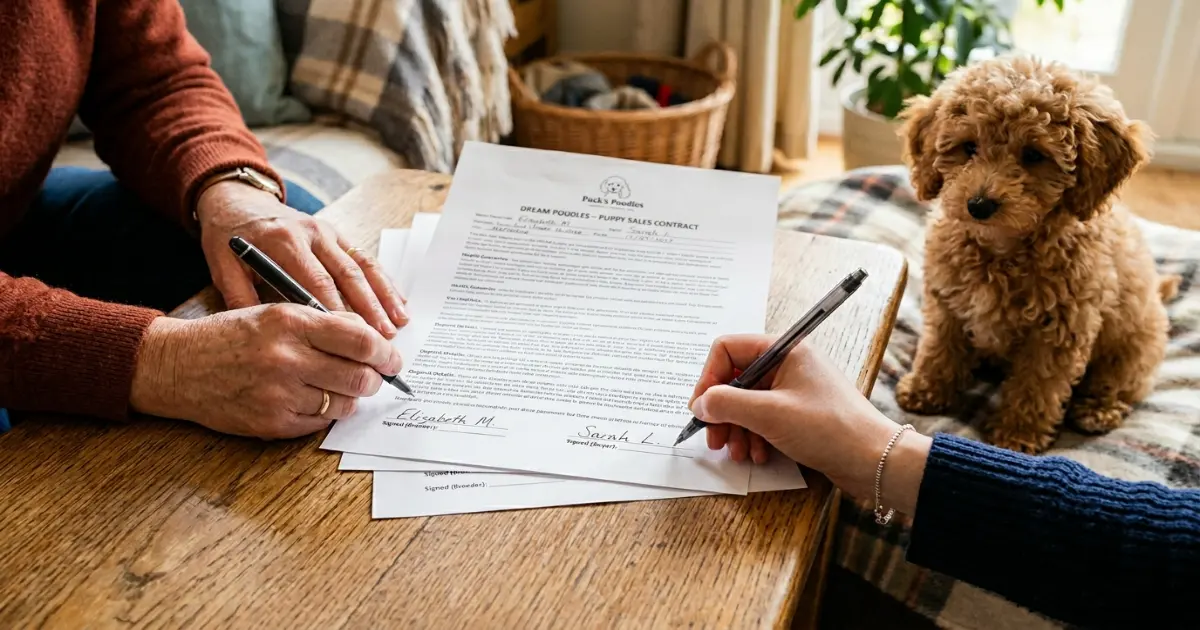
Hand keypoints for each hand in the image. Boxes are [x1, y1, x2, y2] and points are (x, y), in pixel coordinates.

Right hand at [129, 305, 402, 438]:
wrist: (177, 366)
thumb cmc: (231, 336)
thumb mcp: (275, 313)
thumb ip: (322, 323)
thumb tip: (370, 338)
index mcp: (291, 323)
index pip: (360, 340)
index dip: (385, 352)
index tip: (392, 357)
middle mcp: (286, 358)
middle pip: (359, 377)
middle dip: (374, 379)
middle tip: (374, 377)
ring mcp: (279, 395)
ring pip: (344, 404)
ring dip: (349, 398)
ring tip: (338, 387)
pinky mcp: (272, 423)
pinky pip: (320, 423)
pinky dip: (324, 413)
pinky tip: (310, 399)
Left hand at [196, 181, 407, 337]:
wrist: (235, 200)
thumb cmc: (228, 238)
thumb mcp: (223, 267)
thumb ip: (241, 298)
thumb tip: (265, 335)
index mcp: (282, 241)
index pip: (315, 281)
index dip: (337, 311)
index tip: (351, 338)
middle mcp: (310, 232)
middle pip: (346, 274)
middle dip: (368, 308)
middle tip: (383, 338)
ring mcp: (327, 231)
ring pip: (362, 266)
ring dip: (383, 296)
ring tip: (398, 323)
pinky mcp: (336, 233)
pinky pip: (364, 258)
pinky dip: (384, 280)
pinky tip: (399, 301)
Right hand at [688, 334, 931, 512]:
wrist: (874, 460)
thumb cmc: (830, 429)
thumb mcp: (770, 414)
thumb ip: (727, 404)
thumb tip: (700, 403)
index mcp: (784, 350)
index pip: (728, 350)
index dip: (709, 378)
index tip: (701, 408)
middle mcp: (787, 365)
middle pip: (735, 379)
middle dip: (722, 411)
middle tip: (714, 439)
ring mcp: (793, 390)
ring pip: (747, 403)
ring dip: (737, 429)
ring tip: (739, 453)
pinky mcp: (798, 414)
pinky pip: (763, 419)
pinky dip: (754, 437)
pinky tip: (759, 455)